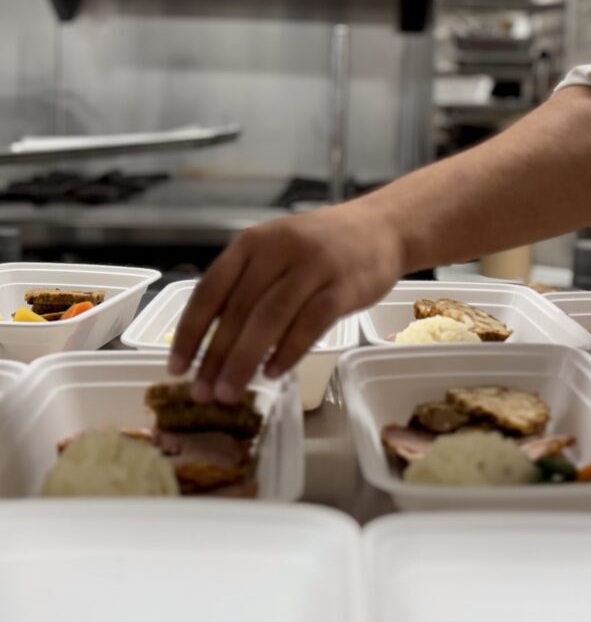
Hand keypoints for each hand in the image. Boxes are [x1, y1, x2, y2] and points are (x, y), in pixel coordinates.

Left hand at [168, 203, 403, 403]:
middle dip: (216, 357)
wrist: (382, 229)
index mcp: (254, 242)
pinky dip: (288, 352)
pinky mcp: (344, 287)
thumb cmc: (323, 246)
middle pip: (238, 310)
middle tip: (203, 393)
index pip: (210, 290)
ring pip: (270, 319)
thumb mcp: (277, 251)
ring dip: (245, 360)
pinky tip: (273, 373)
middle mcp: (280, 250)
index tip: (177, 367)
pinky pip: (310, 325)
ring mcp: (314, 267)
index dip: (190, 332)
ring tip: (231, 392)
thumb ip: (249, 287)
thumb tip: (214, 346)